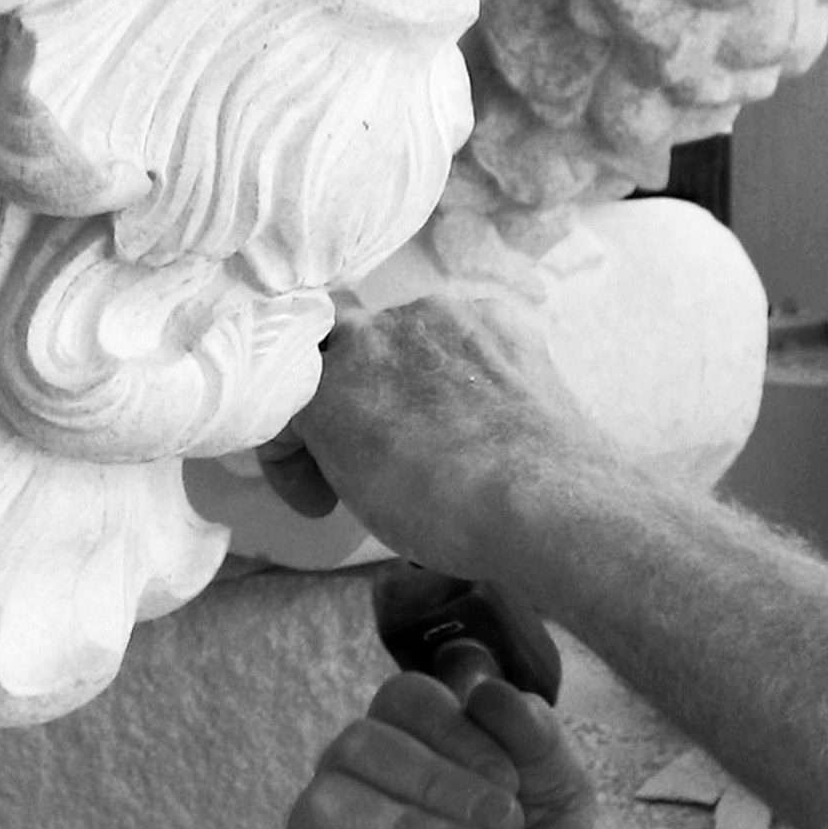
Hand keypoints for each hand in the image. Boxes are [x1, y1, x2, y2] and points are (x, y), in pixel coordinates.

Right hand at [257, 294, 589, 574]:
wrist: (543, 499)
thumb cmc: (445, 513)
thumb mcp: (361, 496)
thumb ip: (338, 450)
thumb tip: (365, 443)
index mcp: (324, 381)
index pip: (284, 402)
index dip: (293, 455)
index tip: (320, 499)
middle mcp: (373, 331)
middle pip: (342, 356)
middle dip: (349, 399)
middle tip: (373, 452)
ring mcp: (438, 315)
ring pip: (408, 339)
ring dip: (411, 379)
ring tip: (442, 434)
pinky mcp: (496, 315)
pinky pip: (466, 336)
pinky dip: (465, 368)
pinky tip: (485, 413)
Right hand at [258, 670, 596, 828]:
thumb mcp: (559, 807)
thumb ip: (536, 740)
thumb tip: (489, 688)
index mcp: (399, 755)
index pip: (400, 700)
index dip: (455, 728)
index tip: (510, 781)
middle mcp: (343, 792)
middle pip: (359, 743)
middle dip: (439, 780)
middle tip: (500, 828)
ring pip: (328, 800)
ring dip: (410, 823)